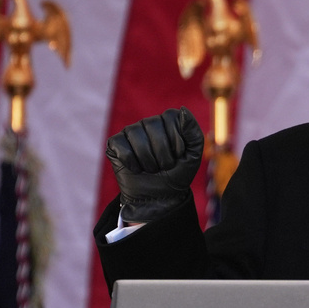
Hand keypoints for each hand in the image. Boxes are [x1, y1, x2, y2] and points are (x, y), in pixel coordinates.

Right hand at [105, 107, 203, 221]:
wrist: (159, 198)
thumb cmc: (177, 174)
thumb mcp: (193, 155)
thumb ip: (193, 132)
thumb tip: (183, 109)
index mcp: (168, 121)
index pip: (171, 117)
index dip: (176, 140)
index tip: (179, 155)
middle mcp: (149, 122)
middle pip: (152, 125)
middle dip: (162, 152)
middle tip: (165, 166)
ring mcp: (131, 132)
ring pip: (135, 135)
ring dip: (148, 160)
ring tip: (152, 169)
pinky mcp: (115, 144)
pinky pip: (121, 145)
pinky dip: (131, 162)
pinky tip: (136, 169)